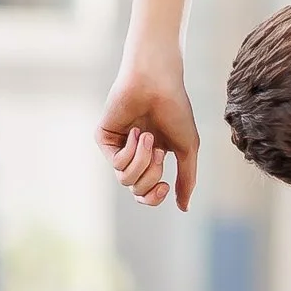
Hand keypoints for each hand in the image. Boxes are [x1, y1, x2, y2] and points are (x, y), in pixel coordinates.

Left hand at [97, 62, 198, 209]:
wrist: (159, 82)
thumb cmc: (175, 109)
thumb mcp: (186, 149)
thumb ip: (186, 179)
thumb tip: (184, 208)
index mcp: (153, 156)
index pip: (146, 192)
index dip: (154, 197)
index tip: (165, 186)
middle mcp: (133, 153)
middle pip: (137, 189)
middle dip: (151, 176)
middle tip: (160, 153)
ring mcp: (118, 145)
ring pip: (125, 179)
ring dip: (142, 161)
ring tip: (149, 137)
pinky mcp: (104, 138)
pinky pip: (116, 163)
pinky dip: (131, 151)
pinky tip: (136, 131)